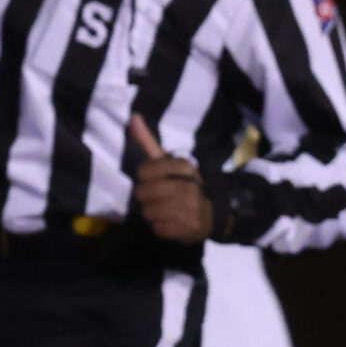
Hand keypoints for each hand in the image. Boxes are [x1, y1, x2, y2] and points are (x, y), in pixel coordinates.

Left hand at [129, 115, 212, 241]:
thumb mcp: (169, 162)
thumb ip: (148, 142)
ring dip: (153, 214)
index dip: (145, 177)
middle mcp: (189, 186)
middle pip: (144, 193)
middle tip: (160, 197)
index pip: (144, 171)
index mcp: (184, 166)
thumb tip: (132, 117)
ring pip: (148, 213)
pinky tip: (172, 223)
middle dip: (147, 197)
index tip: (155, 178)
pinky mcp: (189, 229)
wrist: (213, 212)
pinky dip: (161, 228)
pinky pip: (158, 229)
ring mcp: (190, 208)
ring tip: (166, 210)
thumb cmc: (185, 184)